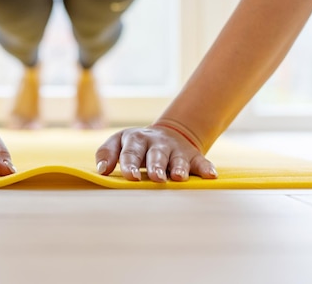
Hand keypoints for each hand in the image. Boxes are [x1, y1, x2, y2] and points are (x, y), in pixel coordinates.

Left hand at [95, 125, 217, 181]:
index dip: (130, 163)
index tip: (130, 176)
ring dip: (178, 167)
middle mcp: (157, 143)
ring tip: (178, 177)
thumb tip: (101, 170)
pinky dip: (206, 168)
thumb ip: (106, 154)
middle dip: (156, 166)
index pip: (131, 151)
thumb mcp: (118, 143)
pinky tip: (210, 175)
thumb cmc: (136, 145)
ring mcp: (176, 149)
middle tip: (155, 178)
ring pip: (178, 158)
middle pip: (155, 154)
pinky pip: (201, 161)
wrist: (167, 134)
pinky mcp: (193, 156)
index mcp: (136, 139)